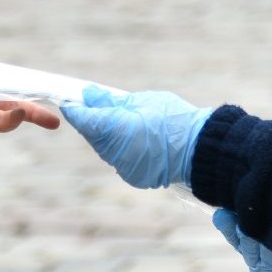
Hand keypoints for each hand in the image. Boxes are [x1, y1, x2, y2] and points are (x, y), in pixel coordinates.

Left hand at [59, 85, 211, 188]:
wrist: (200, 149)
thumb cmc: (174, 119)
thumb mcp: (142, 101)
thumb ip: (111, 101)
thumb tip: (88, 95)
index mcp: (114, 129)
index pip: (83, 119)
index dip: (75, 109)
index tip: (71, 100)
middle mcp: (114, 153)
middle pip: (93, 134)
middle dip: (92, 120)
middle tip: (97, 105)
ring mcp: (123, 167)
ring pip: (105, 148)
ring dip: (107, 135)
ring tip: (124, 120)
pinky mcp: (133, 176)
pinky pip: (119, 159)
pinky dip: (121, 148)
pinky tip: (134, 137)